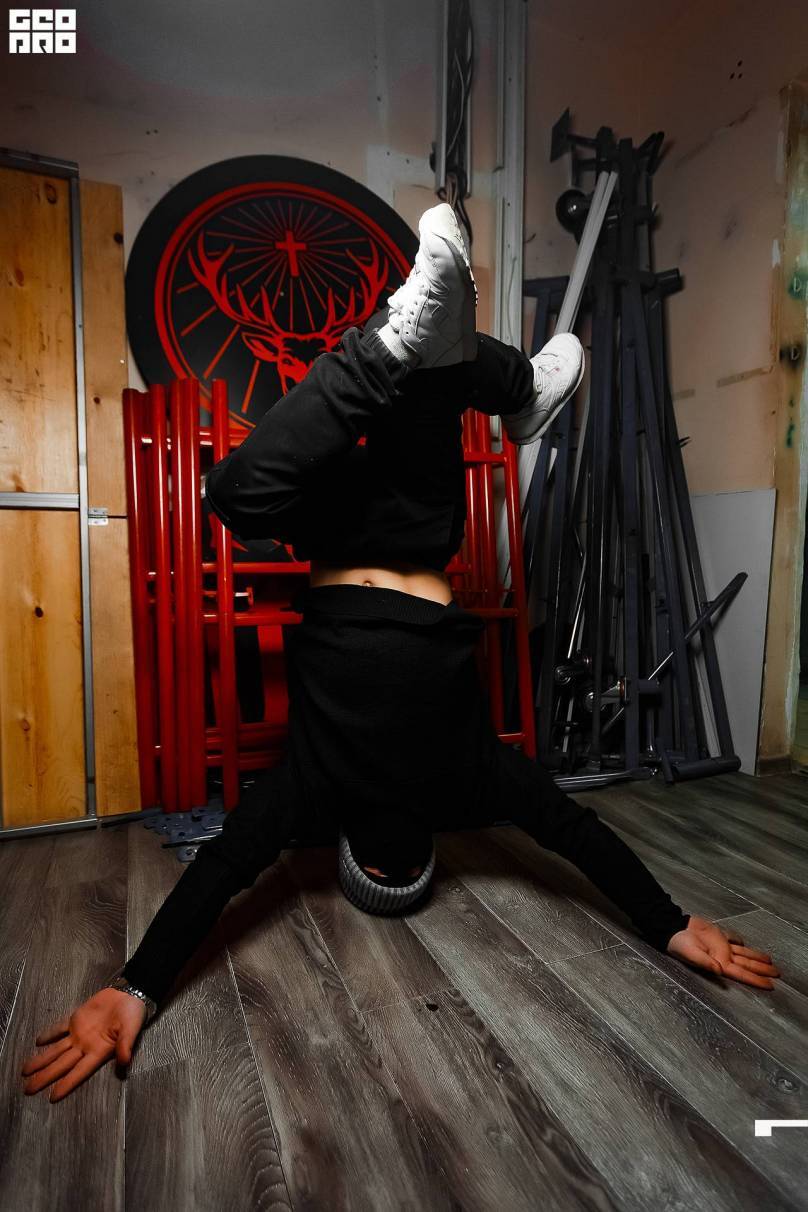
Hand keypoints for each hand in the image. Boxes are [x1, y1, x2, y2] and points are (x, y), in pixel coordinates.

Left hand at [21, 988, 145, 1101]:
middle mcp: (85, 1046)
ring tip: (25, 1071)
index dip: (66, 1084)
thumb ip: (126, 1045)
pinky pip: (60, 1029)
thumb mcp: (132, 1030)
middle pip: (62, 1065)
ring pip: (57, 1050)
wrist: (130, 994)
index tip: (52, 1097)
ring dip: (41, 1060)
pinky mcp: (77, 1019)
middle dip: (45, 1077)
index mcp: (99, 1051)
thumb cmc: (133, 1015)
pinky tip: (38, 1042)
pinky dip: (50, 1035)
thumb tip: (124, 1062)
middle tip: (27, 1090)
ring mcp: (79, 1033)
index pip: (79, 1072)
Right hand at [666, 915, 780, 988]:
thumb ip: (704, 962)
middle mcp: (723, 957)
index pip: (742, 974)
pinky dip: (743, 944)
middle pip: (747, 966)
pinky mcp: (719, 936)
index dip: (756, 980)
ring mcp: (722, 947)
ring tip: (771, 964)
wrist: (673, 927)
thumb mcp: (690, 954)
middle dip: (763, 971)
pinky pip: (734, 940)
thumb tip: (719, 971)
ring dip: (758, 959)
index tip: (770, 985)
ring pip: (744, 955)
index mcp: (719, 964)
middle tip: (778, 975)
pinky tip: (748, 945)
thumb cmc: (679, 944)